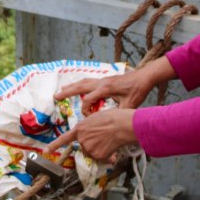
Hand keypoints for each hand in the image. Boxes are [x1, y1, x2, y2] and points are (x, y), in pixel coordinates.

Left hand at [45, 108, 136, 162]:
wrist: (122, 125)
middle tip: (103, 138)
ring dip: (100, 151)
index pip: (64, 138)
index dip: (54, 145)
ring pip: (93, 153)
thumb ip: (89, 128)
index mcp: (80, 128)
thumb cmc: (113, 118)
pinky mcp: (97, 155)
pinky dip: (107, 157)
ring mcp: (89, 148)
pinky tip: (113, 148)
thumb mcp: (96, 118)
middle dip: (92, 145)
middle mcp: (82, 140)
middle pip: (84, 147)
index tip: (46, 150)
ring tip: (109, 141)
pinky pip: (102, 159)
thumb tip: (93, 137)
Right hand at [53, 55, 175, 110]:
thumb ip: (118, 114)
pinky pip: (88, 82)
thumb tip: (109, 123)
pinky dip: (80, 85)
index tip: (91, 119)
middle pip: (80, 86)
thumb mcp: (129, 105)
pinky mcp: (105, 80)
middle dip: (67, 91)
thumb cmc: (138, 90)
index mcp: (106, 88)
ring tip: (61, 90)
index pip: (88, 100)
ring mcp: (103, 80)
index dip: (87, 111)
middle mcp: (101, 82)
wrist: (144, 77)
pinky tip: (76, 87)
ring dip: (71, 86)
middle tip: (55, 96)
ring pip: (83, 82)